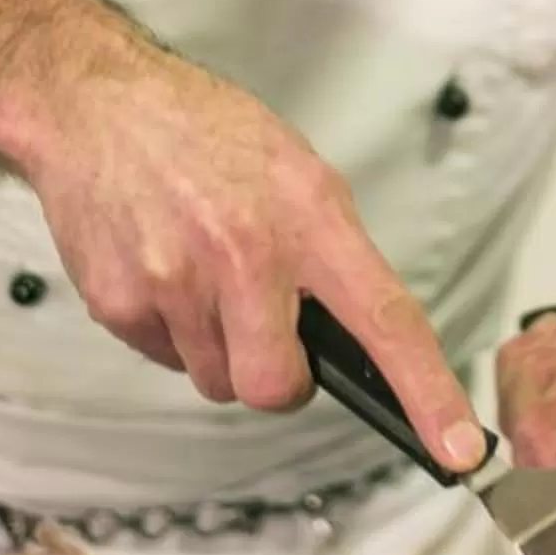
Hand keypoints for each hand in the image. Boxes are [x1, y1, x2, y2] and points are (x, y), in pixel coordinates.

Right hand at [0, 0, 485, 471]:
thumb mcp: (296, 170)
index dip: (427, 391)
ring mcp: (174, 283)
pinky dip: (171, 330)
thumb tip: (357, 337)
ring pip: (216, 381)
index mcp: (307, 217)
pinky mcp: (118, 303)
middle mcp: (243, 255)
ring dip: (220, 349)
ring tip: (201, 274)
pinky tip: (162, 268)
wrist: (96, 104)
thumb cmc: (206, 134)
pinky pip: (165, 359)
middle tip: (264, 325)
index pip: (384, 318)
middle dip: (277, 377)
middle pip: (276, 388)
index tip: (460, 449)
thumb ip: (330, 252)